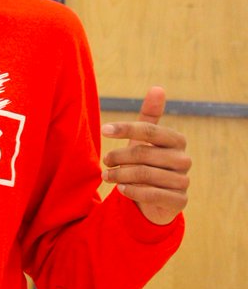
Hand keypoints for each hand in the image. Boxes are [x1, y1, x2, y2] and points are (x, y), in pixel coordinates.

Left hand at [101, 86, 190, 224]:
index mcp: (176, 140)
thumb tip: (158, 87)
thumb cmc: (148, 161)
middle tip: (104, 161)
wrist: (156, 198)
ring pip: (144, 174)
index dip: (125, 128)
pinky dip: (131, 190)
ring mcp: (183, 181)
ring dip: (119, 175)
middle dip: (118, 157)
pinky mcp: (179, 200)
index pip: (149, 130)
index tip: (104, 130)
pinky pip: (151, 194)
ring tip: (106, 176)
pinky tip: (120, 189)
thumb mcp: (145, 139)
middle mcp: (184, 159)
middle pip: (142, 153)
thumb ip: (150, 115)